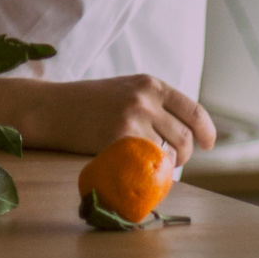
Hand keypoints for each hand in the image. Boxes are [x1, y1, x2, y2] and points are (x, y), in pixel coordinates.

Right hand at [27, 74, 215, 165]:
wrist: (50, 108)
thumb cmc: (86, 104)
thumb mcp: (125, 91)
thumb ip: (154, 105)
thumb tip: (185, 134)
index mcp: (150, 84)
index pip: (193, 110)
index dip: (205, 131)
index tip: (208, 144)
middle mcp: (145, 98)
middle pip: (184, 136)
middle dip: (183, 155)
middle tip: (170, 162)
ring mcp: (132, 119)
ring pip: (168, 154)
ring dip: (163, 166)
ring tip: (147, 165)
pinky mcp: (118, 139)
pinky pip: (146, 165)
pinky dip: (145, 173)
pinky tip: (133, 170)